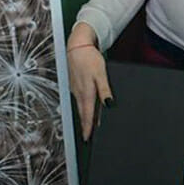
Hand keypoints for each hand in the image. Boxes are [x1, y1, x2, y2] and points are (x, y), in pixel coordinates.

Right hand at [67, 23, 113, 141]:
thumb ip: (105, 90)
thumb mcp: (101, 74)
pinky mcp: (75, 83)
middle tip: (88, 136)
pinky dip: (83, 106)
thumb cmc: (89, 58)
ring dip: (85, 116)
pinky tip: (88, 106)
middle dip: (85, 125)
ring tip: (89, 125)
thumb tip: (109, 105)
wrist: (77, 46)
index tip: (88, 138)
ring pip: (81, 106)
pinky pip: (79, 99)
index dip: (88, 127)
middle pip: (83, 112)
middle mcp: (78, 92)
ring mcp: (75, 88)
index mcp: (86, 92)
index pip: (87, 114)